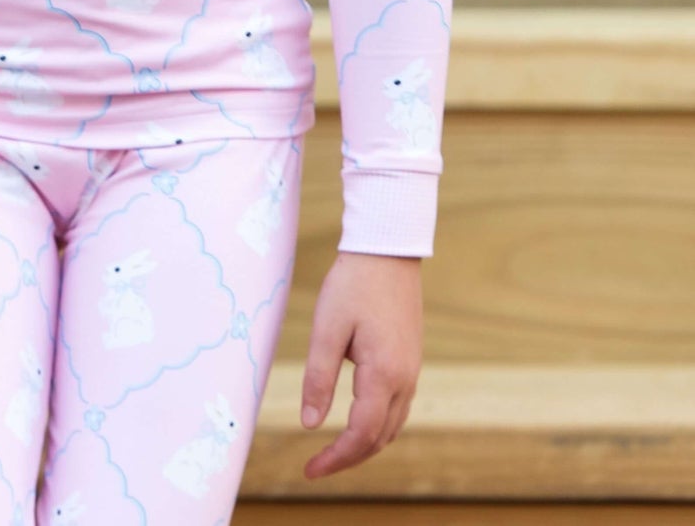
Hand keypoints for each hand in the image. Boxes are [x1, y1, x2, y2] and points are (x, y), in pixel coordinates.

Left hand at [300, 248, 421, 477]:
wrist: (387, 250)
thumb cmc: (353, 284)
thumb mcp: (326, 327)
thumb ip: (318, 377)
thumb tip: (310, 424)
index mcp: (384, 374)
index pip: (362, 435)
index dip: (336, 458)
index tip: (310, 470)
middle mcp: (405, 380)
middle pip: (380, 438)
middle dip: (349, 458)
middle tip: (316, 466)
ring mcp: (412, 371)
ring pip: (392, 426)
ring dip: (364, 445)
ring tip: (332, 451)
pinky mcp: (410, 360)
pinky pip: (397, 408)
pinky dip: (376, 425)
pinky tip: (356, 422)